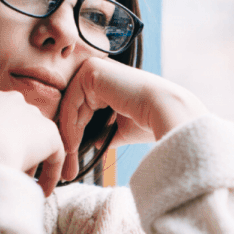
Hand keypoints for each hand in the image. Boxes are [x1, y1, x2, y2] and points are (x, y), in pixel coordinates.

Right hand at [0, 86, 66, 194]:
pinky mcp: (50, 134)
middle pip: (17, 127)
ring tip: (22, 185)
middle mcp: (12, 100)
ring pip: (36, 142)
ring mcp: (33, 115)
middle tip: (6, 172)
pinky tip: (42, 192)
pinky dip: (50, 174)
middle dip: (13, 149)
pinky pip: (55, 156)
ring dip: (31, 164)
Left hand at [56, 57, 207, 180]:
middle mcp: (101, 72)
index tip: (72, 160)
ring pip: (69, 105)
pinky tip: (72, 145)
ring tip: (69, 158)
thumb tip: (94, 142)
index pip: (83, 109)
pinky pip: (70, 101)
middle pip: (73, 107)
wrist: (166, 112)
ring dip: (67, 134)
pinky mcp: (91, 70)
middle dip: (69, 137)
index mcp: (109, 83)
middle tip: (67, 166)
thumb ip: (106, 132)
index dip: (76, 134)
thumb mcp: (121, 129)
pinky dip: (68, 124)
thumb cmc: (150, 122)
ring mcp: (95, 68)